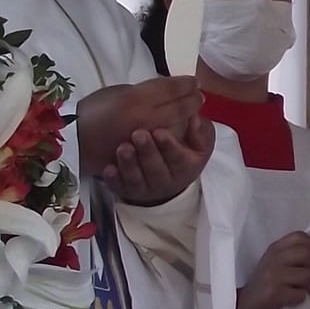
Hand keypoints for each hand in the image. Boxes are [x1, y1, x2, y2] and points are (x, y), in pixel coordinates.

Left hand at [79, 78, 208, 202]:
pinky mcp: (127, 191)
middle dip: (147, 152)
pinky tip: (108, 169)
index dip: (169, 146)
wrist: (167, 181)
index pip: (179, 158)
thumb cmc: (182, 155)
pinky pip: (119, 187)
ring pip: (136, 179)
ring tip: (123, 148)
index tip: (159, 132)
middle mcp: (165, 181)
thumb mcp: (199, 145)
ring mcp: (145, 187)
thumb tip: (194, 117)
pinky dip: (114, 179)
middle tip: (138, 134)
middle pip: (156, 169)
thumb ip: (201, 131)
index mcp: (186, 167)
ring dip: (129, 164)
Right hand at [235, 230, 309, 308]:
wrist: (244, 307)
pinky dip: (298, 299)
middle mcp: (272, 259)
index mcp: (274, 249)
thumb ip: (293, 253)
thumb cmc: (264, 285)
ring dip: (305, 285)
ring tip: (294, 288)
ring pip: (307, 275)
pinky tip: (289, 299)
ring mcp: (272, 276)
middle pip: (307, 254)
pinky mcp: (274, 294)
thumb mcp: (275, 263)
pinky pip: (301, 294)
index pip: (300, 236)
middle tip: (303, 276)